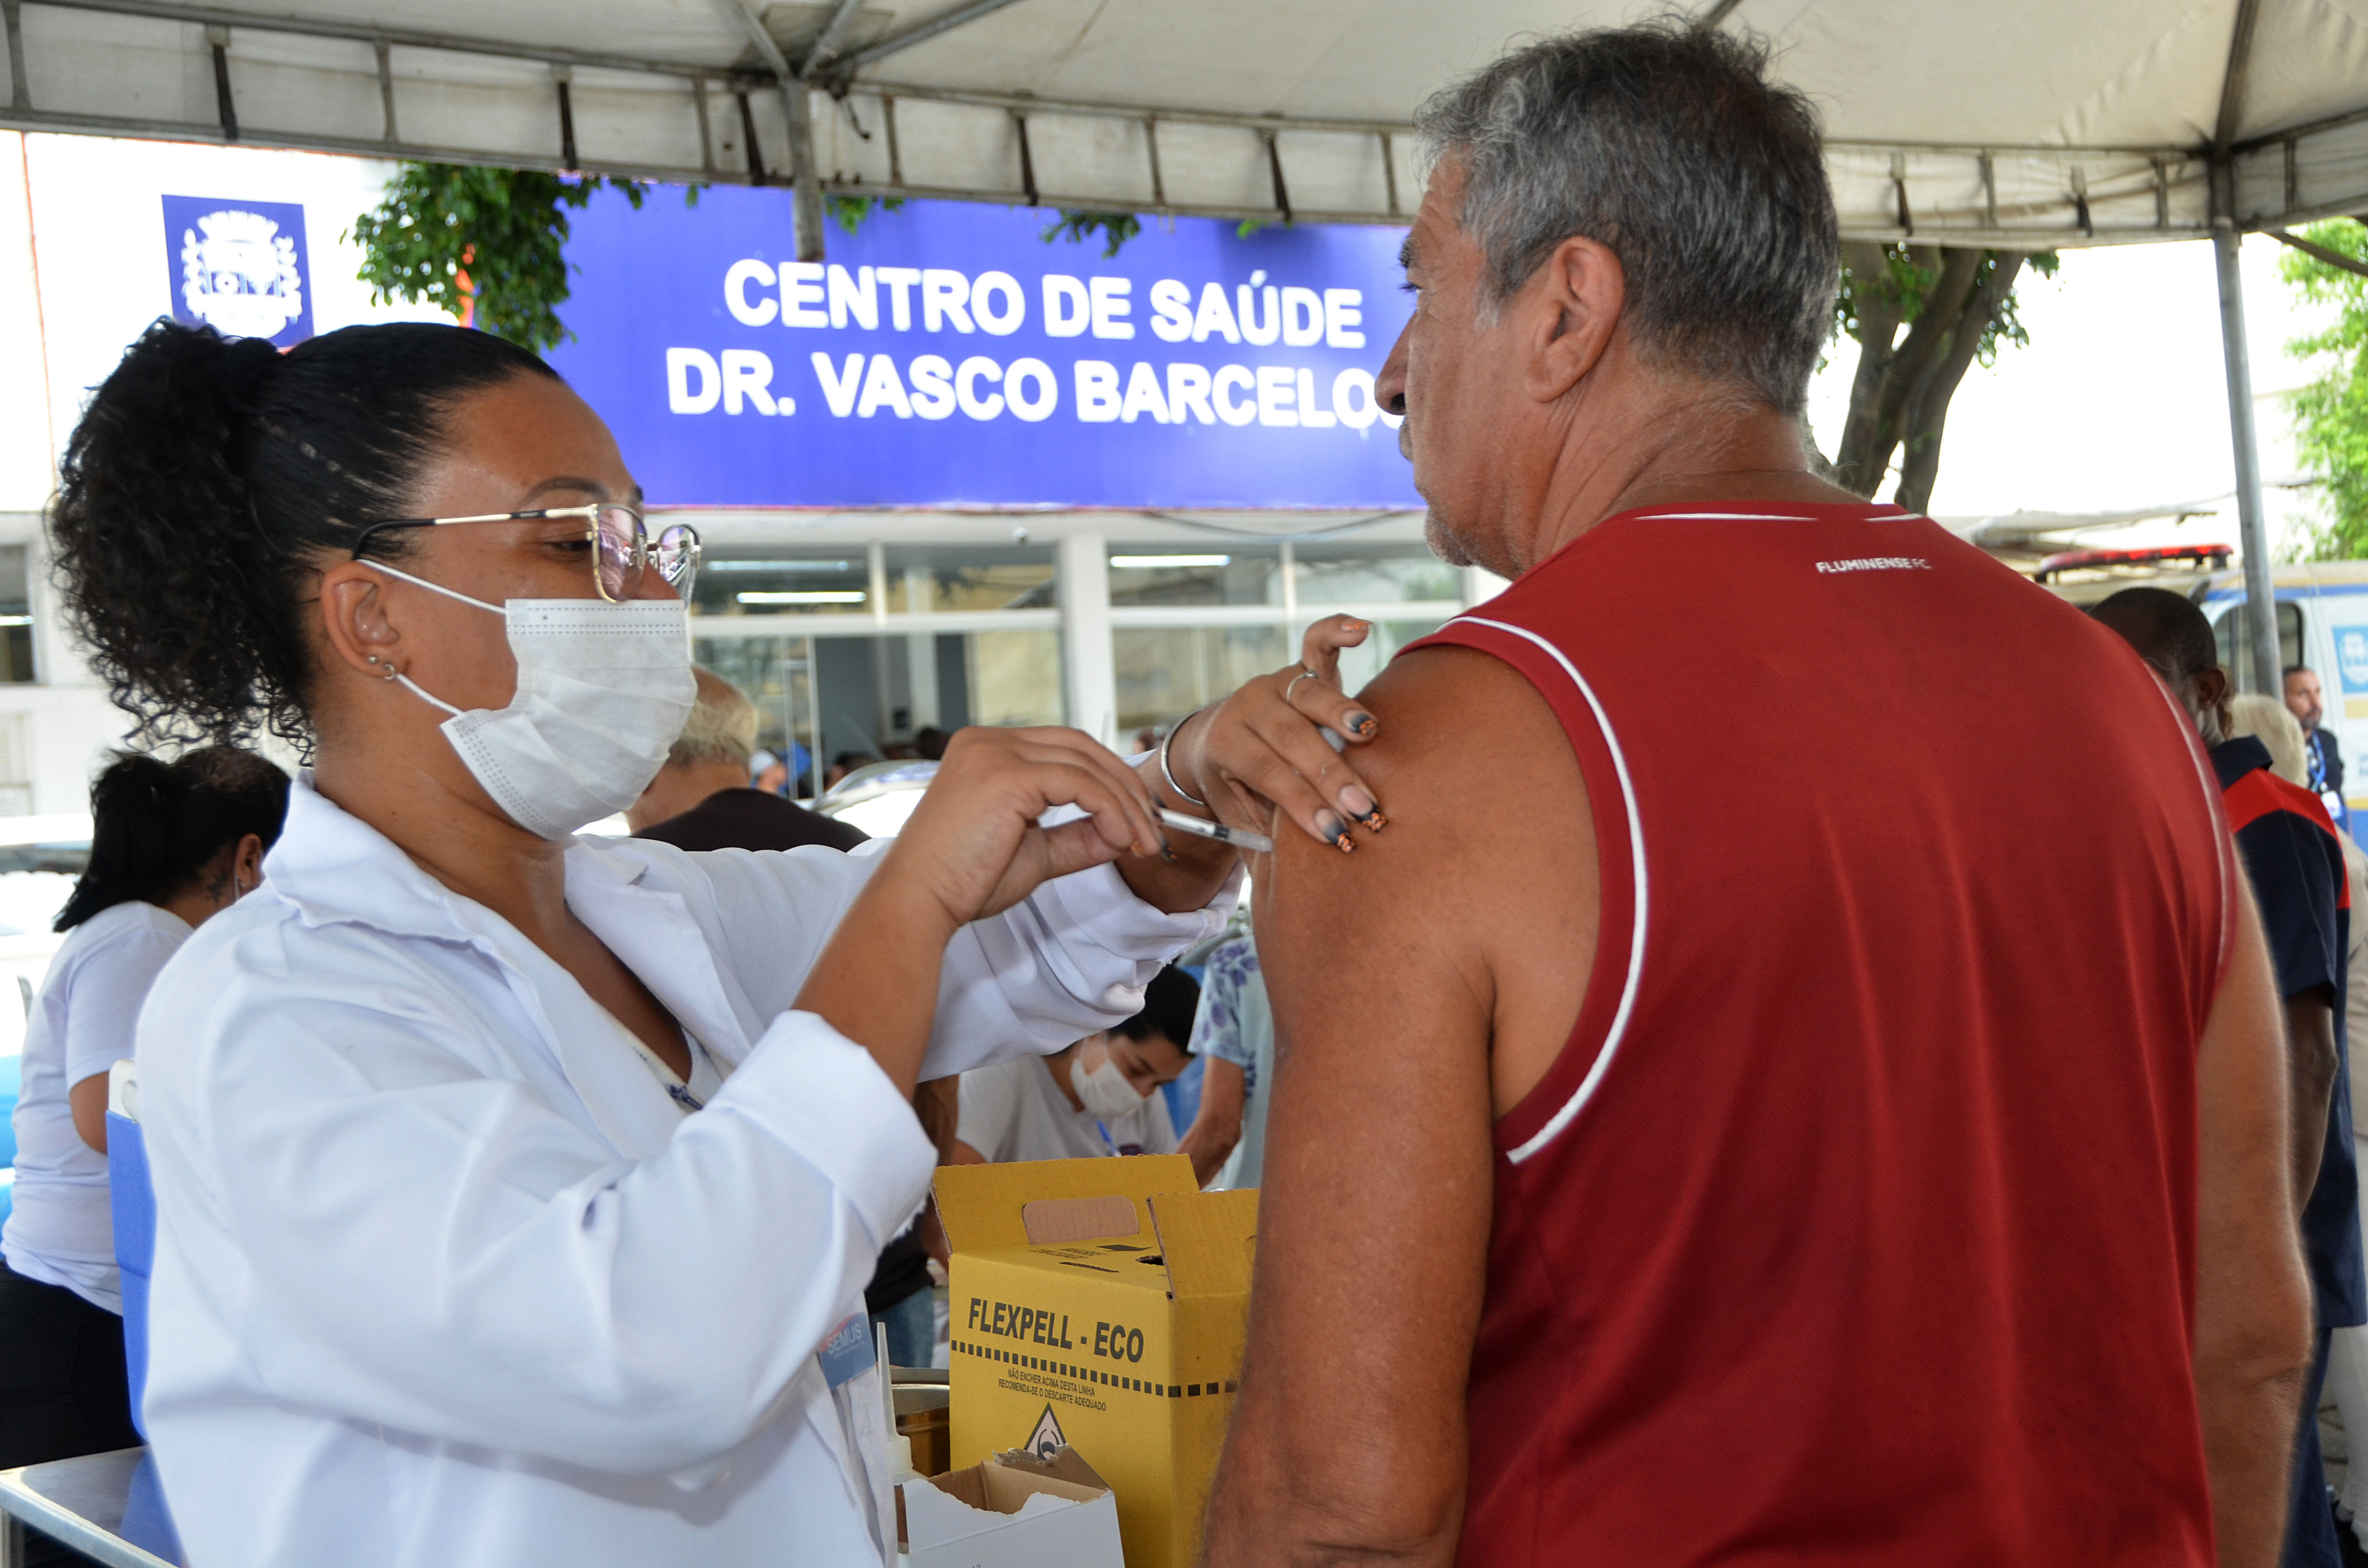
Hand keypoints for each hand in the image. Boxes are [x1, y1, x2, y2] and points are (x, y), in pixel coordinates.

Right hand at [882, 725, 1168, 927]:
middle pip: (1081, 746)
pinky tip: (1120, 839)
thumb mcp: (1034, 852)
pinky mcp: (1005, 775)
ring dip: (1126, 803)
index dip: (1109, 779)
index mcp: (988, 750)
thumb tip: (1124, 830)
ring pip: (1086, 763)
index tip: (1137, 818)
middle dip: (1126, 786)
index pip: (1066, 748)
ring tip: (1142, 841)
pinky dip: (1111, 810)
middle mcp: (988, 740)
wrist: (919, 903)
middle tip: (1152, 828)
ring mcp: (994, 753)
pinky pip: (1080, 784)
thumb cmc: (963, 881)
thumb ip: (1078, 836)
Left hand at [1166, 615, 1386, 851]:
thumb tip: (1300, 869)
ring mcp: (1273, 682)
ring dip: (1341, 713)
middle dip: (1329, 774)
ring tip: (1369, 732)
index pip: (1266, 772)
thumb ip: (1265, 833)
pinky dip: (1337, 632)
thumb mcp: (1237, 813)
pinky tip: (1362, 628)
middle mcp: (1246, 705)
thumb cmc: (1235, 789)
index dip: (1299, 802)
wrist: (1212, 742)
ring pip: (1308, 694)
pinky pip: (1317, 644)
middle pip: (1290, 737)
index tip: (1331, 832)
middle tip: (1362, 806)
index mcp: (1225, 744)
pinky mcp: (1297, 668)